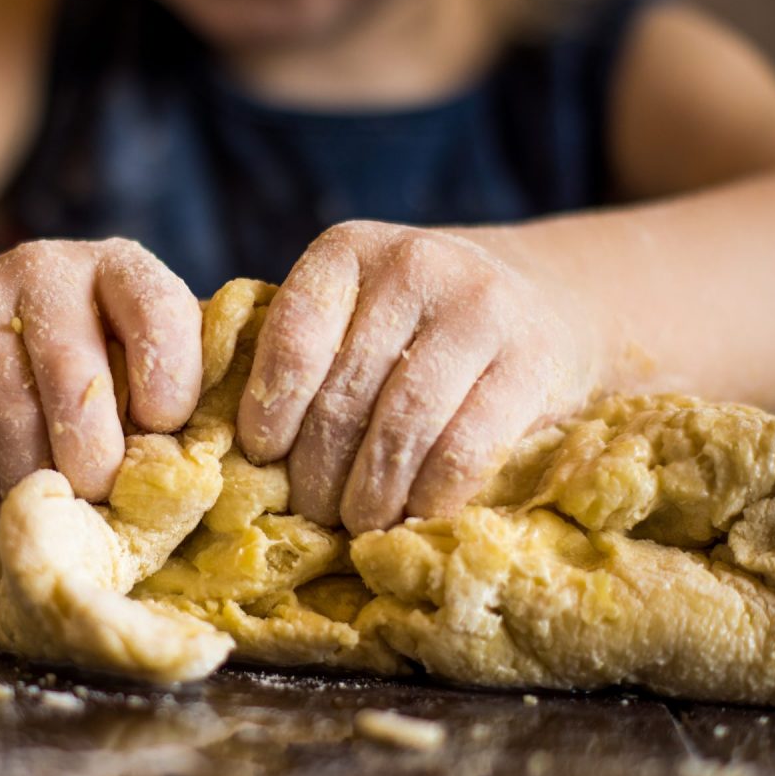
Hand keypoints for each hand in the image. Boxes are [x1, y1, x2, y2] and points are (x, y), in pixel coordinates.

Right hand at [0, 238, 201, 516]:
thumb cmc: (91, 365)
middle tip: (101, 496)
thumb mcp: (139, 360)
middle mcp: (45, 268)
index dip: (169, 382)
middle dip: (93, 455)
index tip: (164, 432)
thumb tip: (190, 478)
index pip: (157, 312)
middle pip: (71, 374)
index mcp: (121, 267)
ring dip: (36, 479)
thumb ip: (171, 400)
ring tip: (54, 505)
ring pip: (9, 414)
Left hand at [237, 221, 599, 533]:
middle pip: (345, 393)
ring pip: (402, 425)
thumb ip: (302, 352)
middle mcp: (414, 265)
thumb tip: (230, 444)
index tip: (263, 457)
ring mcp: (480, 307)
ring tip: (357, 525)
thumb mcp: (355, 308)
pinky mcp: (534, 358)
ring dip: (371, 494)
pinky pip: (465, 447)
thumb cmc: (416, 324)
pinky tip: (412, 518)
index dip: (271, 406)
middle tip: (313, 514)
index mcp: (348, 251)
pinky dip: (430, 497)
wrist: (544, 297)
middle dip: (319, 471)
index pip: (293, 336)